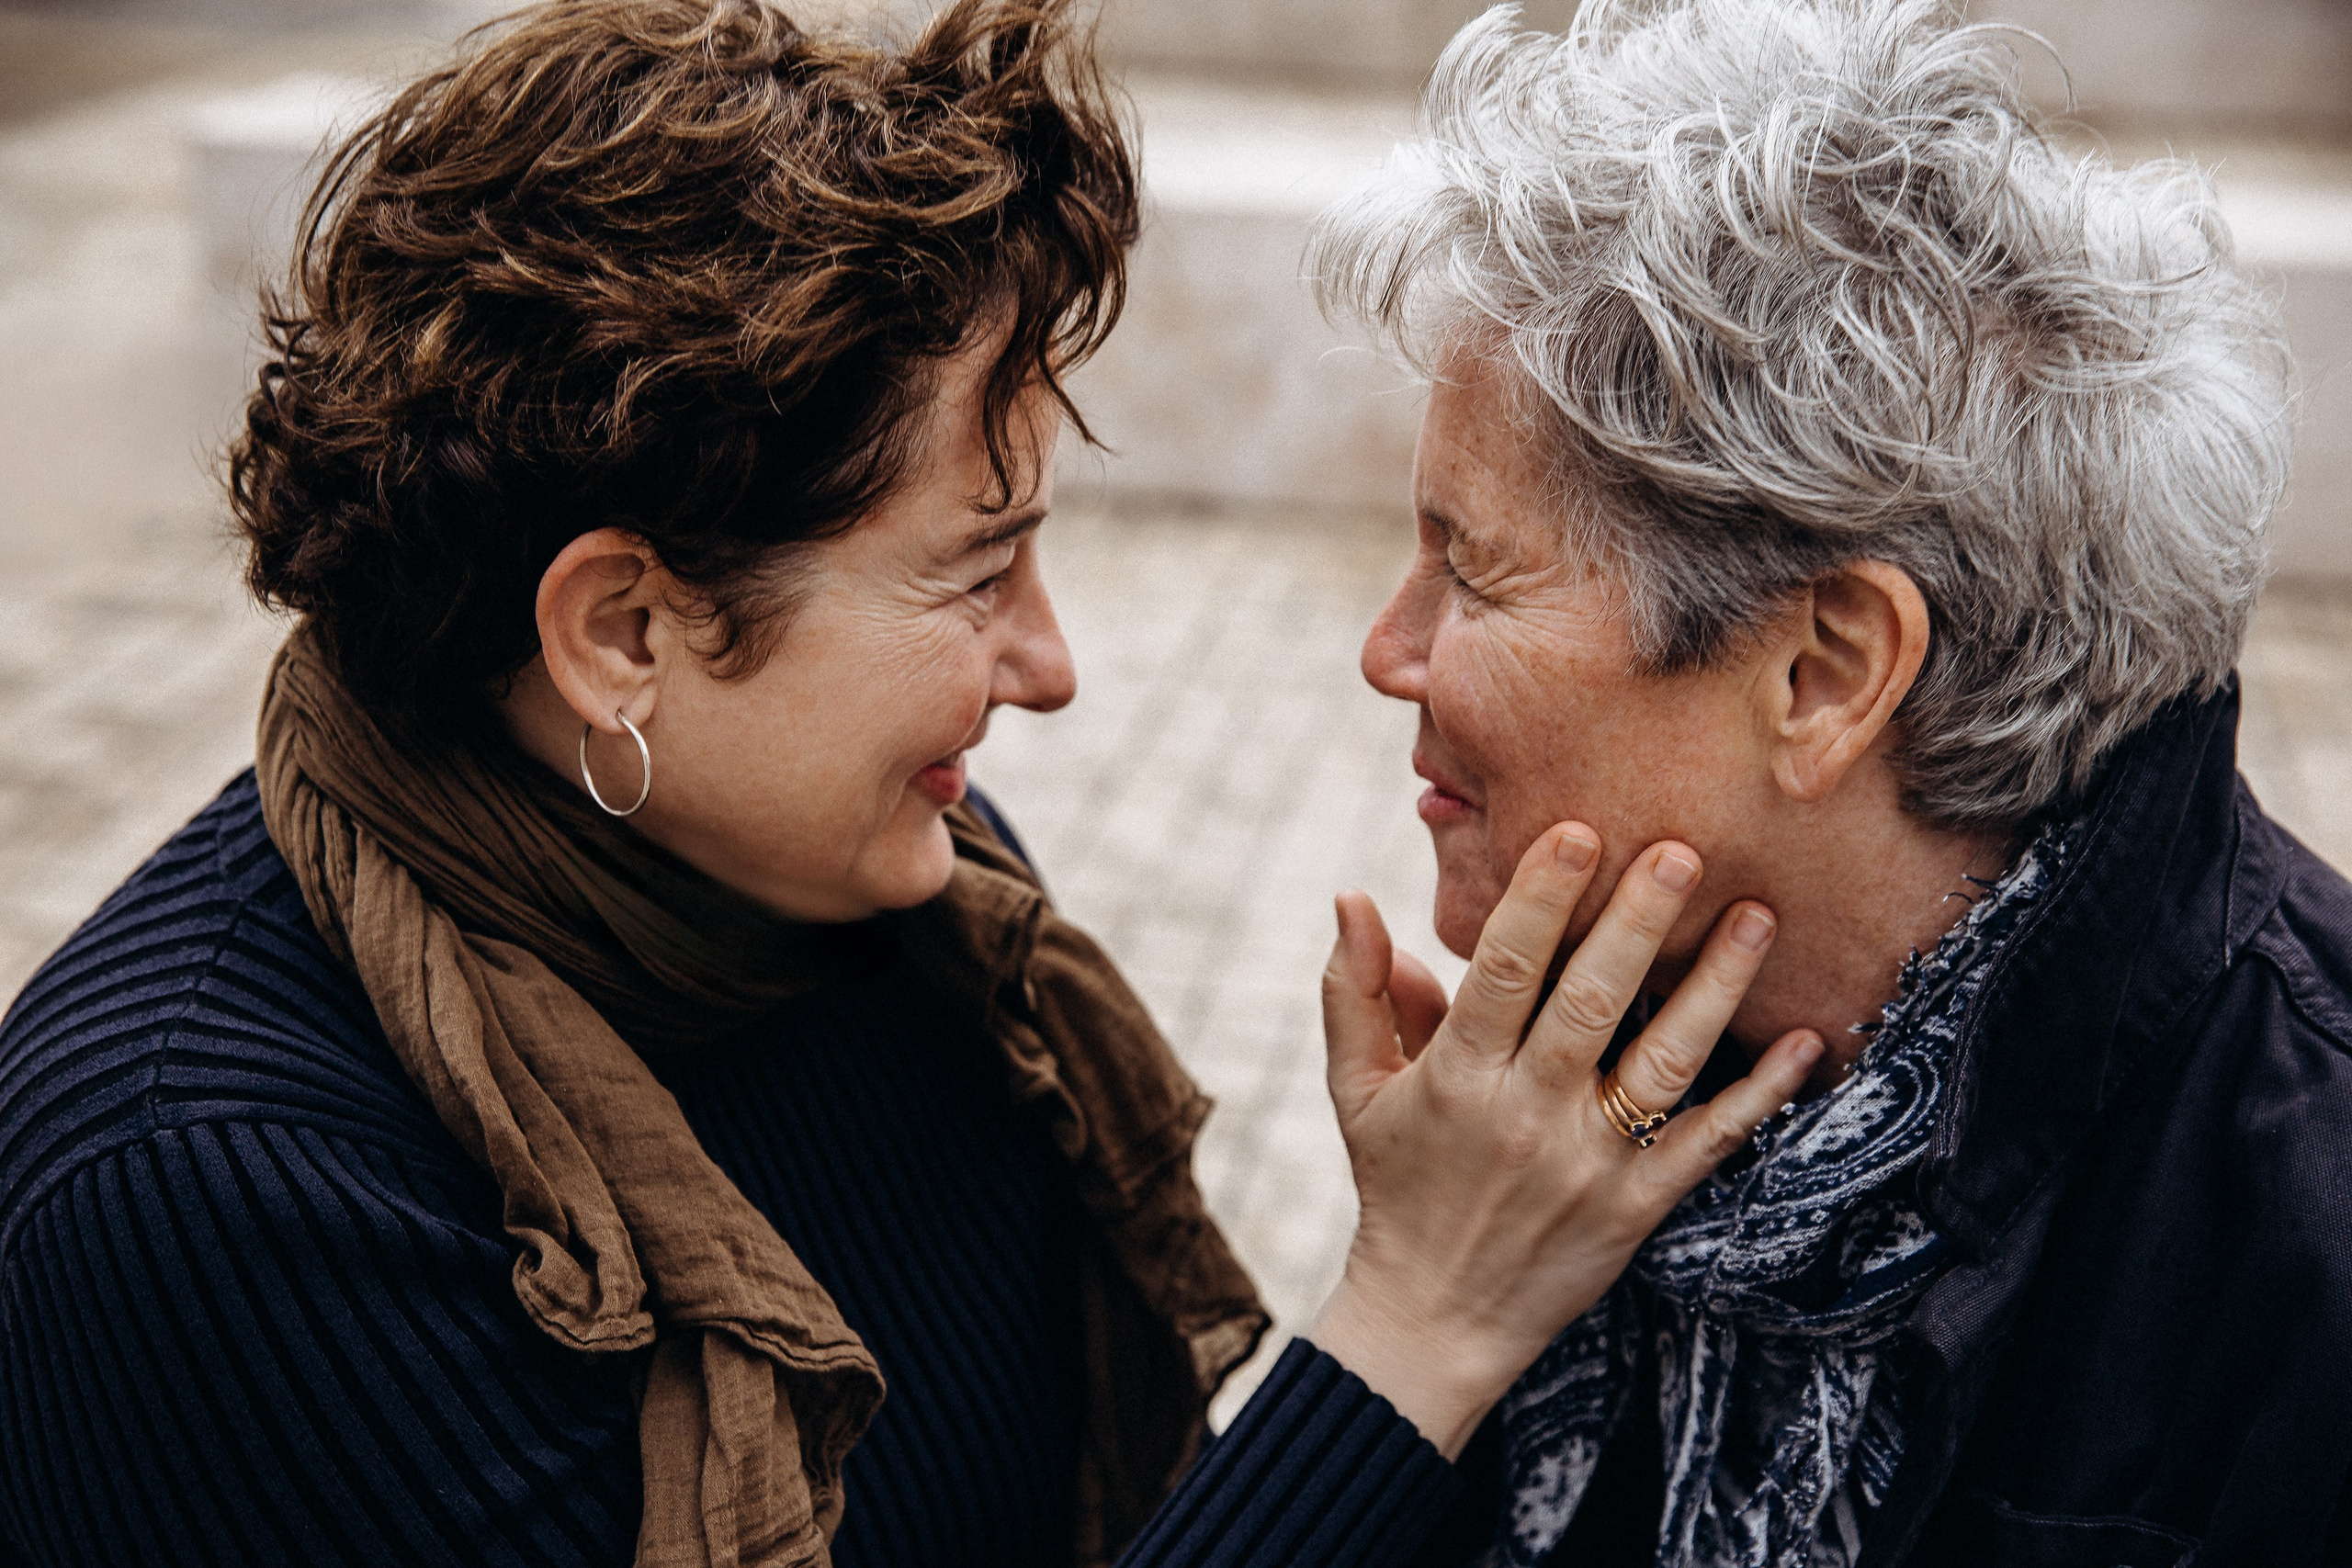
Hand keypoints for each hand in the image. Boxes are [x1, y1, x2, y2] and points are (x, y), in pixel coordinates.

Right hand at [1307, 824, 1822, 1456]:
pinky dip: (1763, 1093)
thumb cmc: (1395, 1185)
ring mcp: (1588, 1163)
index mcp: (1456, 1076)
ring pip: (1663, 1062)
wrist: (1433, 1318)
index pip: (1502, 969)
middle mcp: (1525, 1114)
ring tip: (1756, 916)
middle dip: (1637, 921)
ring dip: (1714, 987)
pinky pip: (1709, 1142)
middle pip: (1591, 1002)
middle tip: (1684, 848)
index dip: (1539, 898)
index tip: (1576, 831)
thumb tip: (1354, 897)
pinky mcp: (1637, 1207)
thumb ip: (1353, 992)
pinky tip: (1804, 1040)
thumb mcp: (1355, 1090)